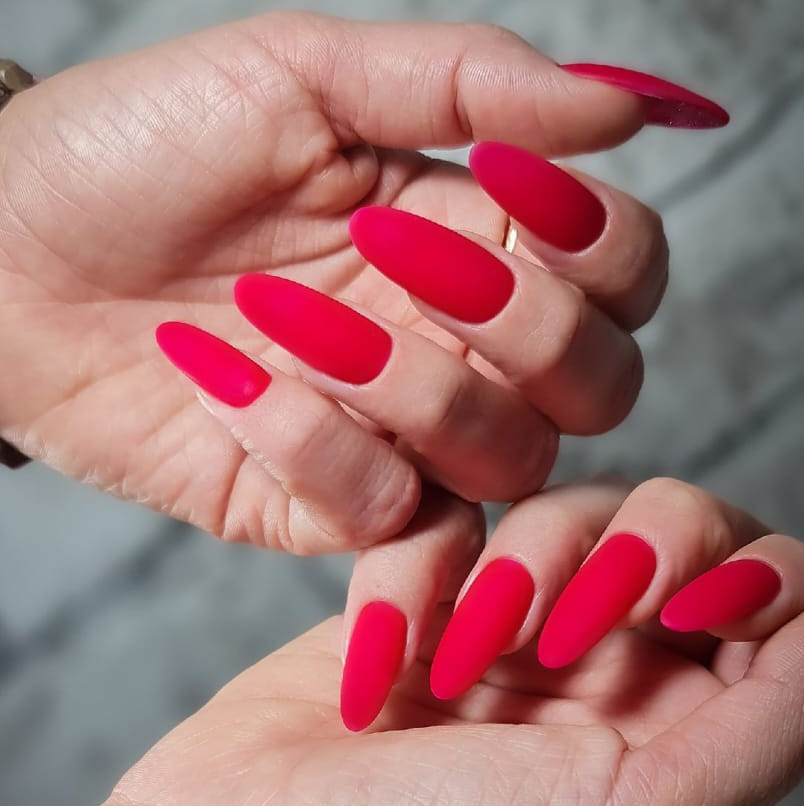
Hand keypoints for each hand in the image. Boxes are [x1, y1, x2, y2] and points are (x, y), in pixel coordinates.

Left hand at [0, 13, 694, 550]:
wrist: (13, 255)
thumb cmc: (146, 151)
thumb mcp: (307, 76)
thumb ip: (471, 82)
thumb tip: (632, 100)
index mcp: (474, 238)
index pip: (626, 271)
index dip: (607, 247)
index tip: (510, 186)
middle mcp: (457, 344)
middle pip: (600, 384)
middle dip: (528, 328)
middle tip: (401, 255)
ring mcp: (399, 433)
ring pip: (511, 460)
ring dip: (417, 390)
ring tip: (290, 323)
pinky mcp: (330, 504)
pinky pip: (393, 515)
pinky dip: (322, 452)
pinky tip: (234, 386)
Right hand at [104, 482, 802, 805]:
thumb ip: (743, 737)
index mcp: (671, 742)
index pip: (779, 610)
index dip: (752, 579)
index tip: (682, 602)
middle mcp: (605, 676)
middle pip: (682, 534)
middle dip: (625, 548)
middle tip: (553, 617)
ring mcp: (517, 628)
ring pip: (576, 510)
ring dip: (517, 562)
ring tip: (449, 656)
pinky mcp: (435, 590)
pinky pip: (460, 514)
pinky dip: (420, 565)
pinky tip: (381, 644)